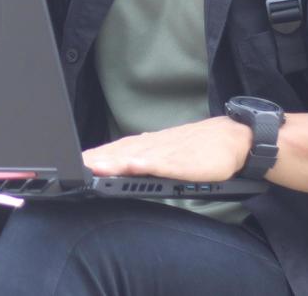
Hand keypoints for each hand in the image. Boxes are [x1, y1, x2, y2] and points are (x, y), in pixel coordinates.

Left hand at [82, 117, 252, 182]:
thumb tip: (123, 161)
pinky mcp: (185, 161)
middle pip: (121, 152)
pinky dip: (146, 164)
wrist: (233, 139)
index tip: (74, 164)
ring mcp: (169, 152)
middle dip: (97, 160)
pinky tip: (132, 166)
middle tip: (75, 168)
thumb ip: (147, 157)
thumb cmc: (200, 149)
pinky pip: (163, 163)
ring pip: (137, 157)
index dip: (95, 157)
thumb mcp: (169, 152)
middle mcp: (155, 146)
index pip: (117, 150)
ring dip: (114, 162)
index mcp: (149, 146)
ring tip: (94, 167)